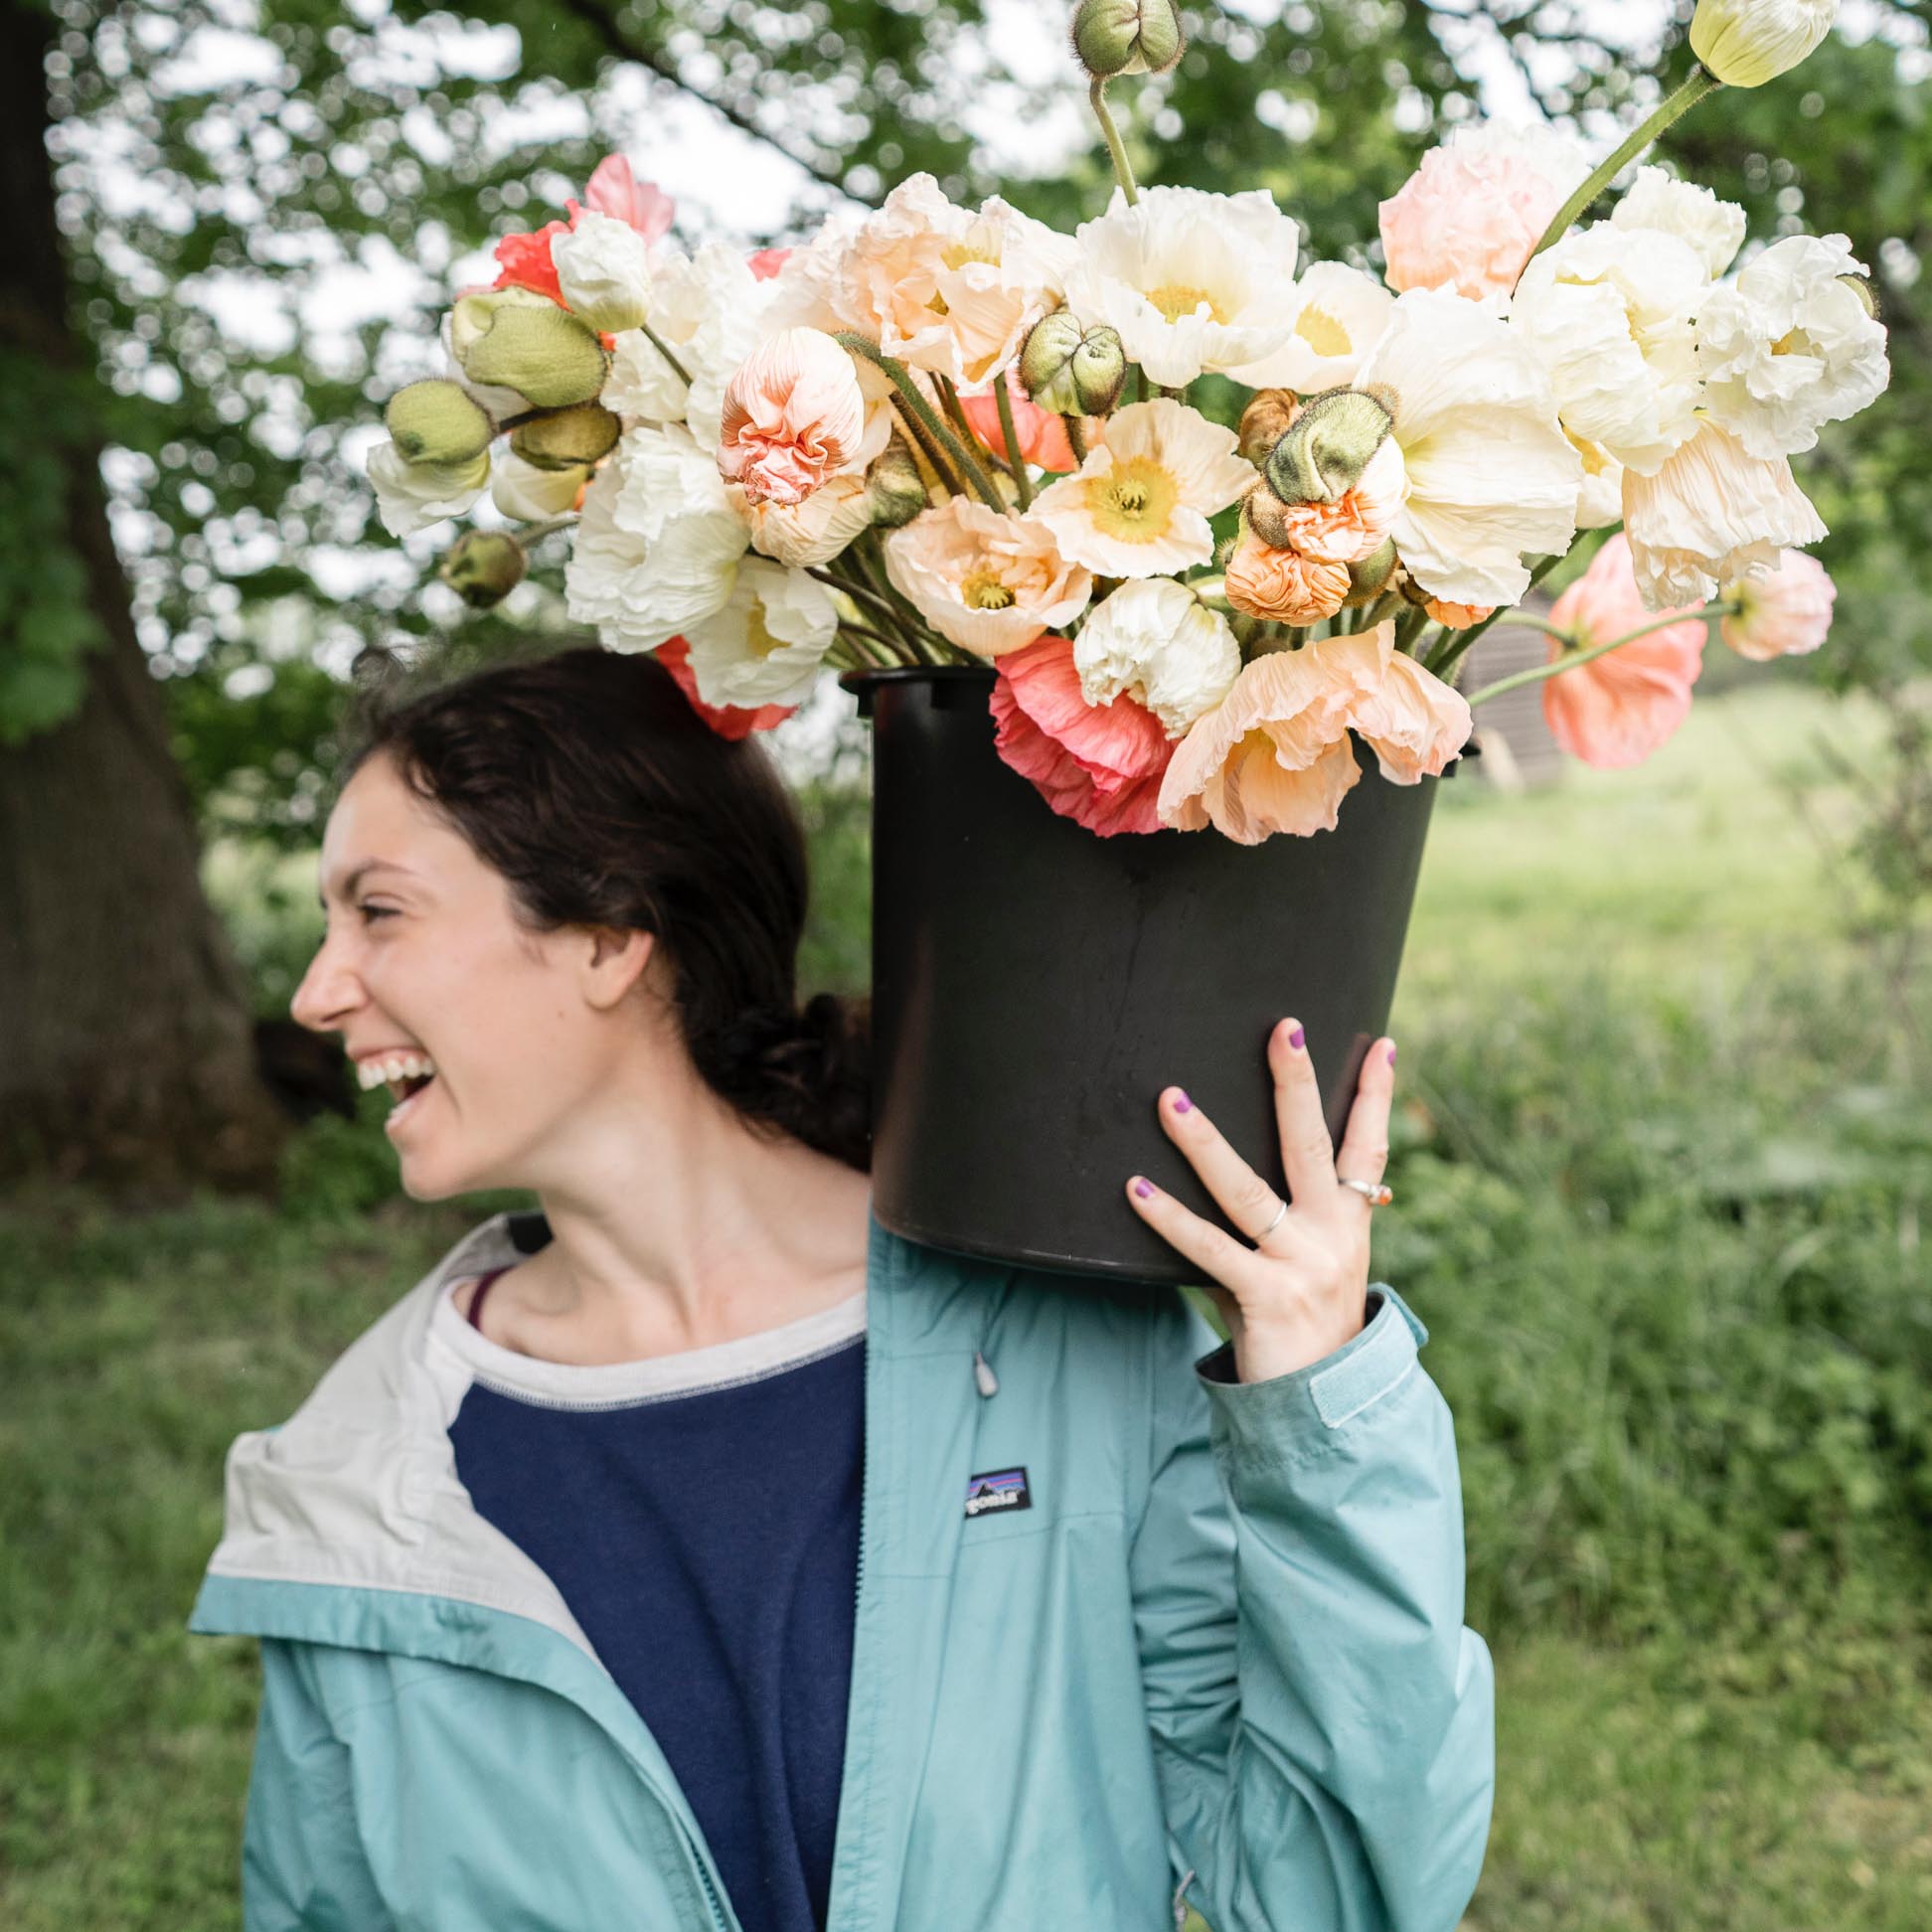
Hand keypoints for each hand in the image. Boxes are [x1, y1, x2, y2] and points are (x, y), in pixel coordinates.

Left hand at [1124, 1018, 1395, 1383]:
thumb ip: (1284, 1222)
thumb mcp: (1310, 1267)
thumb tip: (1232, 1169)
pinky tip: (1135, 1188)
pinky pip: (1208, 1250)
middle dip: (1298, 1084)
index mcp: (1349, 1225)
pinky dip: (1168, 1218)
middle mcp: (1332, 1238)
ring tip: (1170, 1099)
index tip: (1381, 1043)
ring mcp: (1300, 1267)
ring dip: (1205, 1142)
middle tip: (1285, 1028)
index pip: (1369, 1150)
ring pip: (1247, 1191)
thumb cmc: (1303, 1329)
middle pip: (1314, 1148)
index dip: (1376, 1098)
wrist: (1321, 1413)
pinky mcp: (1263, 1298)